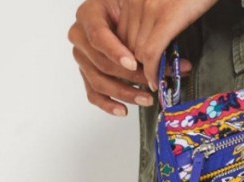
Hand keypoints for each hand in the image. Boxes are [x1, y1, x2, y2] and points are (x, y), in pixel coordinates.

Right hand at [68, 0, 155, 115]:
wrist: (123, 13)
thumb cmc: (131, 8)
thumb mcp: (134, 6)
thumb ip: (143, 24)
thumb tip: (163, 49)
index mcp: (89, 15)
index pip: (98, 36)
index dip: (115, 52)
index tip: (133, 63)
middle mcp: (80, 36)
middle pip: (101, 62)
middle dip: (130, 75)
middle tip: (153, 81)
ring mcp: (82, 56)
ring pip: (99, 80)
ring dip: (124, 92)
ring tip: (146, 98)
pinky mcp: (87, 73)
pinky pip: (93, 93)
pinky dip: (108, 104)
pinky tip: (123, 110)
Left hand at [119, 0, 216, 88]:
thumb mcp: (165, 2)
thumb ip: (152, 16)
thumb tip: (150, 44)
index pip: (121, 34)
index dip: (129, 55)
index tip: (139, 67)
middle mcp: (135, 1)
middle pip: (127, 44)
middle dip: (137, 65)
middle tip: (149, 79)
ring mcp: (148, 9)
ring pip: (138, 51)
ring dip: (147, 70)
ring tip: (157, 79)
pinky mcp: (165, 17)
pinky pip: (151, 52)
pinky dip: (152, 71)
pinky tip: (156, 80)